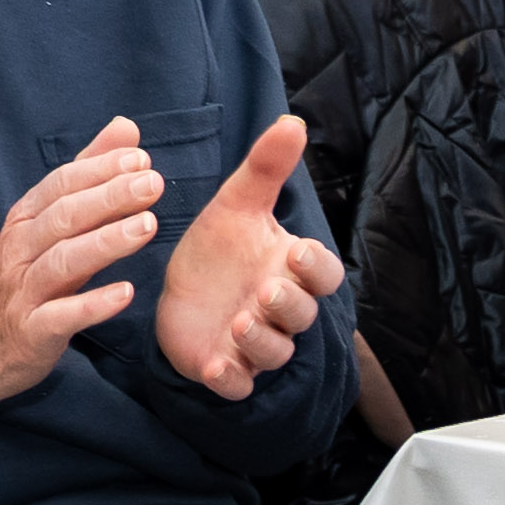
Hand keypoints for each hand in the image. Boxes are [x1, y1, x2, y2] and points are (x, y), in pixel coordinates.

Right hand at [0, 122, 164, 413]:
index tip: (139, 158)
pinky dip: (92, 305)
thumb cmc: (21, 274)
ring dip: (106, 242)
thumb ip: (88, 175)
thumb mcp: (46, 222)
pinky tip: (126, 293)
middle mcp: (21, 250)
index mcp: (26, 220)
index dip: (98, 170)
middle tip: (152, 184)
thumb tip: (126, 128)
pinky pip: (61, 316)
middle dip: (109, 197)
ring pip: (62, 261)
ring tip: (148, 226)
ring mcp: (24, 292)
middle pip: (63, 217)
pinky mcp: (32, 331)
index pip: (60, 185)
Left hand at [155, 114, 345, 396]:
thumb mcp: (236, 205)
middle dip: (289, 304)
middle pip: (302, 314)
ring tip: (241, 322)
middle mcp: (279, 310)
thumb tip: (292, 120)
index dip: (315, 269)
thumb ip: (266, 168)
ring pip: (274, 351)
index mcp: (290, 271)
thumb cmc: (219, 251)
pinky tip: (215, 365)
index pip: (322, 274)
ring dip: (262, 341)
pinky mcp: (226, 368)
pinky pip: (238, 383)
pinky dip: (231, 378)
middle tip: (269, 289)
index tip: (297, 253)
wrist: (181, 297)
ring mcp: (255, 344)